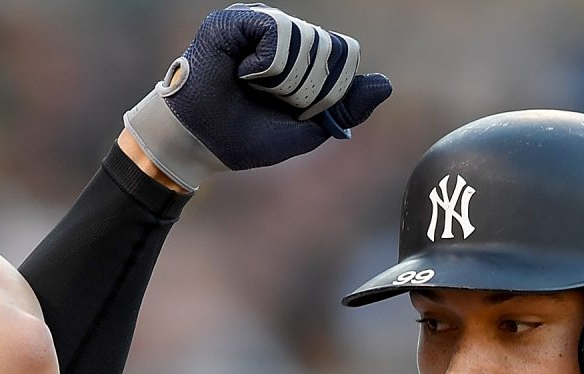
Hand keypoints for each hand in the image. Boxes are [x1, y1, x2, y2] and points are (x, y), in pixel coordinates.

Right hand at [122, 5, 390, 190]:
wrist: (198, 143)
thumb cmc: (242, 138)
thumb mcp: (305, 129)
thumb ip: (344, 107)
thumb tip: (385, 85)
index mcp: (297, 58)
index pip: (339, 54)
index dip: (329, 86)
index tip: (300, 108)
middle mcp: (280, 36)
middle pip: (326, 47)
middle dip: (307, 86)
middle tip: (272, 100)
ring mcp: (258, 24)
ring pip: (306, 39)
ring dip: (287, 77)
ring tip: (256, 88)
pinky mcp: (236, 20)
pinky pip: (279, 31)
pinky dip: (269, 63)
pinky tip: (247, 74)